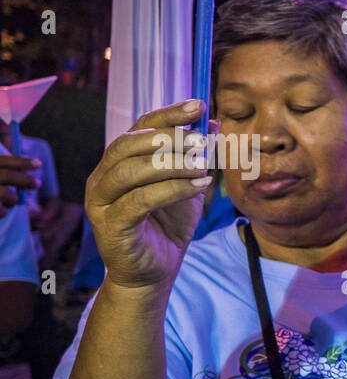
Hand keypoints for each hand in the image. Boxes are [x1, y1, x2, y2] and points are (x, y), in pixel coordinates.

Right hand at [0, 153, 40, 216]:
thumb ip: (8, 169)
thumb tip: (34, 163)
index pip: (2, 161)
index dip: (20, 162)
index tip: (39, 163)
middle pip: (5, 176)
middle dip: (24, 180)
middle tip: (38, 183)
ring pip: (4, 194)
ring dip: (13, 197)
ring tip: (14, 199)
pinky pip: (0, 210)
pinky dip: (5, 211)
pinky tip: (4, 209)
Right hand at [84, 99, 211, 292]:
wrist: (154, 272)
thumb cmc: (168, 226)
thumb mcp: (188, 186)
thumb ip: (197, 157)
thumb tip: (213, 124)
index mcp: (119, 162)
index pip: (139, 128)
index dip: (168, 114)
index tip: (198, 106)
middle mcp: (103, 177)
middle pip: (129, 145)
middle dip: (169, 138)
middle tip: (201, 139)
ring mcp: (101, 201)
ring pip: (131, 171)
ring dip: (170, 163)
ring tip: (202, 164)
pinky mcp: (110, 224)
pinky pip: (140, 200)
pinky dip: (172, 189)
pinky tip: (199, 185)